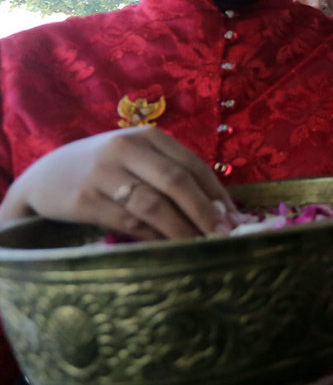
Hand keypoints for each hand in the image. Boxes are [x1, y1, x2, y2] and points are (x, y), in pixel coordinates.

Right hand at [1, 127, 234, 240]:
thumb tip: (222, 212)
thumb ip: (174, 177)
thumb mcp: (139, 161)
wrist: (44, 177)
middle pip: (176, 181)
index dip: (218, 194)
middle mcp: (126, 148)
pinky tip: (168, 248)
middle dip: (205, 212)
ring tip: (200, 247)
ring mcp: (103, 173)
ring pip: (153, 204)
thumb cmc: (107, 171)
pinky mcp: (84, 199)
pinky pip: (128, 221)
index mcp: (148, 137)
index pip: (193, 165)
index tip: (236, 220)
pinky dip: (153, 237)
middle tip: (224, 236)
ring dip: (182, 229)